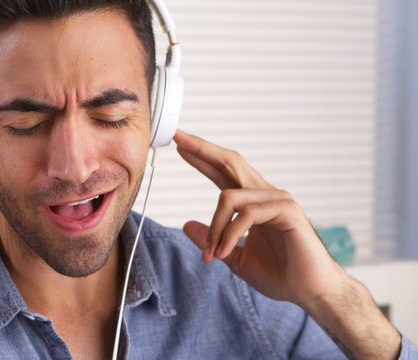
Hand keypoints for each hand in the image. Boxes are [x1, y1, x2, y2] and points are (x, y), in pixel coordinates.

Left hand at [173, 129, 343, 305]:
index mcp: (252, 202)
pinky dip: (229, 234)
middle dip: (203, 149)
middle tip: (179, 138)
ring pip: (229, 196)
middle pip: (231, 162)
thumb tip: (186, 225)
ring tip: (211, 255)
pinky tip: (224, 252)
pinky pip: (247, 214)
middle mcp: (265, 194)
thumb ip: (212, 239)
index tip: (180, 143)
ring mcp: (278, 200)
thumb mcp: (233, 256)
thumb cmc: (279, 274)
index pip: (223, 172)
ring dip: (215, 228)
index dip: (202, 157)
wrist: (309, 291)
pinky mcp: (288, 212)